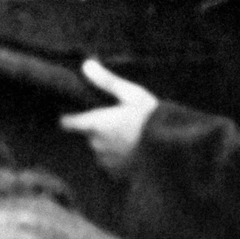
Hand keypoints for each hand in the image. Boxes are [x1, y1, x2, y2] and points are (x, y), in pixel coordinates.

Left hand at [60, 59, 158, 175]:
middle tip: (117, 121)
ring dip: (108, 145)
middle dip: (97, 130)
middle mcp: (97, 144)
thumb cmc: (151, 117)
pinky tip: (135, 151)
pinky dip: (119, 159)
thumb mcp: (131, 94)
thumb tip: (86, 64)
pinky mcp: (119, 174)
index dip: (70, 118)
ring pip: (100, 150)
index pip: (67, 123)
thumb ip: (106, 81)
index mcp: (95, 124)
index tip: (76, 114)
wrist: (173, 150)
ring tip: (129, 136)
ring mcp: (107, 161)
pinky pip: (112, 165)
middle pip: (88, 136)